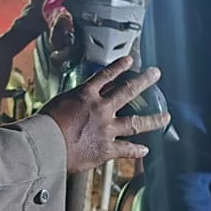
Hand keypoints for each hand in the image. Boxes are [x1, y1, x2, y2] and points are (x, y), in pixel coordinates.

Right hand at [40, 57, 169, 172]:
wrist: (44, 145)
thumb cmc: (44, 125)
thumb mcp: (57, 103)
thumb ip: (72, 101)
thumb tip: (75, 102)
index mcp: (86, 95)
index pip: (106, 75)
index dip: (119, 66)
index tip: (130, 60)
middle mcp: (100, 108)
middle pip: (128, 91)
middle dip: (144, 81)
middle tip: (156, 74)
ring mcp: (106, 128)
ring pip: (135, 123)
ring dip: (153, 120)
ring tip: (166, 117)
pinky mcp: (106, 148)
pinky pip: (126, 149)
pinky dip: (136, 150)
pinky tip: (145, 150)